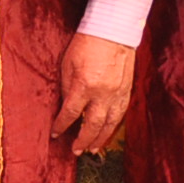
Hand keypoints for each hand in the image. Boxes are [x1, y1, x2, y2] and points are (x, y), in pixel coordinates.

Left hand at [51, 32, 137, 155]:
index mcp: (84, 85)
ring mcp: (118, 93)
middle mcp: (103, 93)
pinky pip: (120, 114)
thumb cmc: (86, 44)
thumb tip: (66, 106)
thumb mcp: (67, 64)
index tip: (55, 134)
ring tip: (93, 149)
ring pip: (110, 123)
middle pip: (93, 124)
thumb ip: (67, 87)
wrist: (113, 31)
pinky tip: (107, 132)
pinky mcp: (127, 90)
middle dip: (83, 140)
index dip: (62, 125)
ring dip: (101, 138)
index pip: (71, 113)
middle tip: (76, 151)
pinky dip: (113, 126)